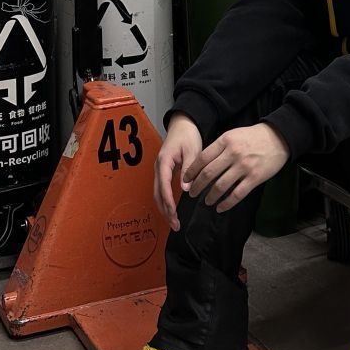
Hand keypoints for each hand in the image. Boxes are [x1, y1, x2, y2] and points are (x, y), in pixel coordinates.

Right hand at [153, 112, 201, 231]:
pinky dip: (165, 202)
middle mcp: (158, 167)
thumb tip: (186, 189)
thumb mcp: (192, 150)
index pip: (163, 185)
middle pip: (157, 193)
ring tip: (174, 222)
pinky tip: (172, 211)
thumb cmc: (187, 136)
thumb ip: (189, 169)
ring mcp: (159, 170)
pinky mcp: (163, 172)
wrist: (183, 125)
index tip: (174, 213)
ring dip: (164, 208)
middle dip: (165, 210)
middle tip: (175, 225)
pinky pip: (162, 190)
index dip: (168, 201)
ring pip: (158, 193)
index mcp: (164, 161)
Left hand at [183, 123, 289, 212]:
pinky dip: (227, 203)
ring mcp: (244, 166)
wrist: (278, 138)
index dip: (192, 171)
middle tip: (192, 193)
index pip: (202, 158)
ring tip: (206, 201)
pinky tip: (220, 207)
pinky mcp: (255, 178)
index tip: (186, 179)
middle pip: (208, 173)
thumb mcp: (233, 135)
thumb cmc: (253, 137)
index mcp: (225, 141)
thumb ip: (219, 148)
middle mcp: (233, 153)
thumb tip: (202, 163)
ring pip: (221, 186)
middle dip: (197, 186)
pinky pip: (237, 194)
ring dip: (211, 196)